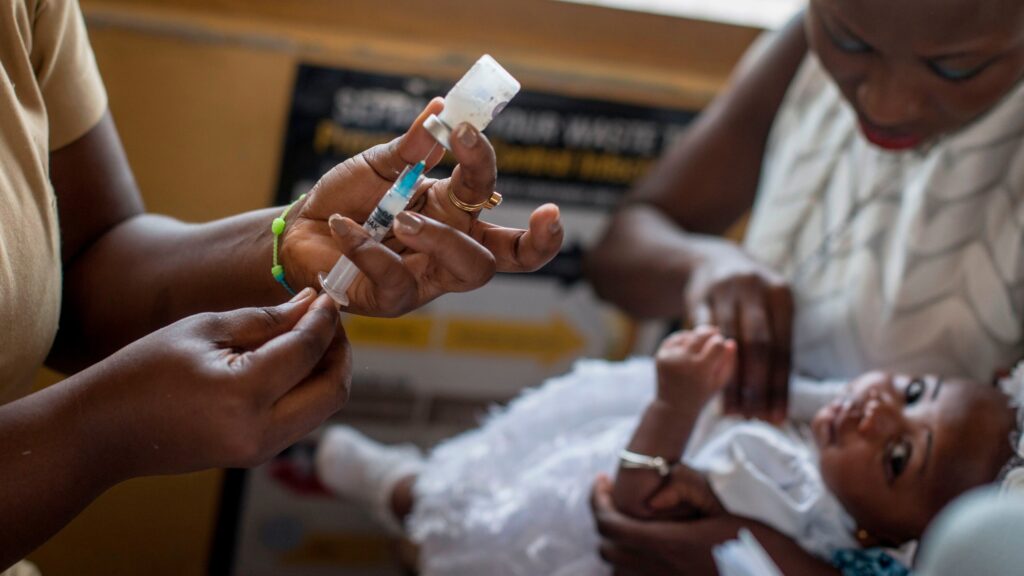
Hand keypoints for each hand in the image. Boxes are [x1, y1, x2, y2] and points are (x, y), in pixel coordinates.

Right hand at [84, 289, 349, 476]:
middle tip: (327, 319)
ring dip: (328, 370)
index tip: (328, 296)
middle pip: (333, 390)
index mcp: (242, 395)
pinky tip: (293, 361)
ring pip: (324, 408)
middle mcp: (259, 432)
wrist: (105, 431)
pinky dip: (309, 389)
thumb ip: (266, 319)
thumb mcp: (204, 330)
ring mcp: (260, 451)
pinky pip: (302, 419)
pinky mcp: (256, 456)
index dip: (324, 320)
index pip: (307, 351)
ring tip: (311, 335)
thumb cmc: (143, 371)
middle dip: (339, 350)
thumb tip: (311, 304)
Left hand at [282, 98, 563, 315]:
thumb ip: (413, 146)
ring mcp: (426, 277)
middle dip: (536, 241)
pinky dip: (369, 250)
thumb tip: (442, 109)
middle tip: (546, 214)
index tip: (477, 134)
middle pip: (510, 254)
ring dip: (442, 238)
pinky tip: (342, 227)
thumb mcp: (380, 164)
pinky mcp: (391, 299)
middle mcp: (449, 246)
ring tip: (400, 219)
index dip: (493, 165)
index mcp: (452, 209)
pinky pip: (396, 280)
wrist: (300, 230)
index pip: (493, 196)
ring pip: (469, 270)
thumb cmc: (347, 198)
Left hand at [590, 475, 726, 574]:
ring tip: (631, 525)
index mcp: (670, 545)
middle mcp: (662, 572)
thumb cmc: (761, 544)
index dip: (596, 500)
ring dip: (618, 548)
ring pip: (618, 572)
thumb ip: (688, 490)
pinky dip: (632, 569)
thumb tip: (654, 494)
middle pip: (608, 550)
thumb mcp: (725, 508)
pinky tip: (648, 551)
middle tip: (614, 499)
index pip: (610, 525)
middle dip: (605, 520)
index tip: (601, 481)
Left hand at [655, 326, 735, 409]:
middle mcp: (683, 362)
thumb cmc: (701, 394)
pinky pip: (675, 338)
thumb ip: (728, 362)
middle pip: (701, 335)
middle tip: (715, 332)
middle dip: (710, 332)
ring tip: (702, 343)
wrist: (673, 406)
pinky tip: (690, 344)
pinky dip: (684, 338)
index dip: (721, 342)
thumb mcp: (719, 382)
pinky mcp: (660, 355)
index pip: (716, 344)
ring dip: (697, 336)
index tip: (721, 346)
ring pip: (688, 335)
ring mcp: (669, 358)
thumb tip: (730, 341)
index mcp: (701, 370)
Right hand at [686, 246, 792, 421]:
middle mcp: (755, 289)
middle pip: (759, 345)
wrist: (713, 260)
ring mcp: (725, 290)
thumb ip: (777, 341)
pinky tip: (708, 383)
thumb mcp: (770, 306)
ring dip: (731, 380)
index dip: (780, 385)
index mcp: (781, 294)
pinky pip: (704, 334)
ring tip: (732, 410)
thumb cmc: (750, 297)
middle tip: (754, 417)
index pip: (783, 348)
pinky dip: (707, 361)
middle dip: (757, 386)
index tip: (777, 416)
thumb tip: (781, 396)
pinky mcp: (699, 295)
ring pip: (730, 343)